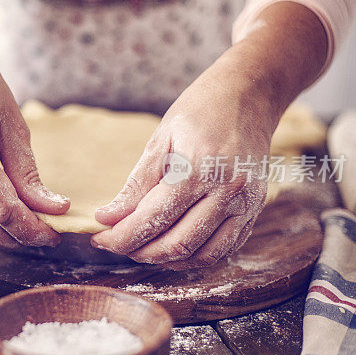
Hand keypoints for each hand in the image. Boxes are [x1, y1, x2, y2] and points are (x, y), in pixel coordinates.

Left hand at [90, 55, 277, 269]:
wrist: (249, 94)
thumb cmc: (199, 110)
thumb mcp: (160, 139)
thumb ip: (136, 184)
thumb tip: (108, 217)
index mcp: (198, 169)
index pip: (153, 219)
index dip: (122, 236)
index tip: (99, 238)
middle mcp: (227, 191)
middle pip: (176, 243)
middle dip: (139, 251)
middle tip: (115, 244)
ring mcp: (246, 203)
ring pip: (201, 254)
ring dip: (166, 259)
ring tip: (140, 248)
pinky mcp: (255, 209)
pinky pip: (223, 248)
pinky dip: (194, 256)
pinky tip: (171, 248)